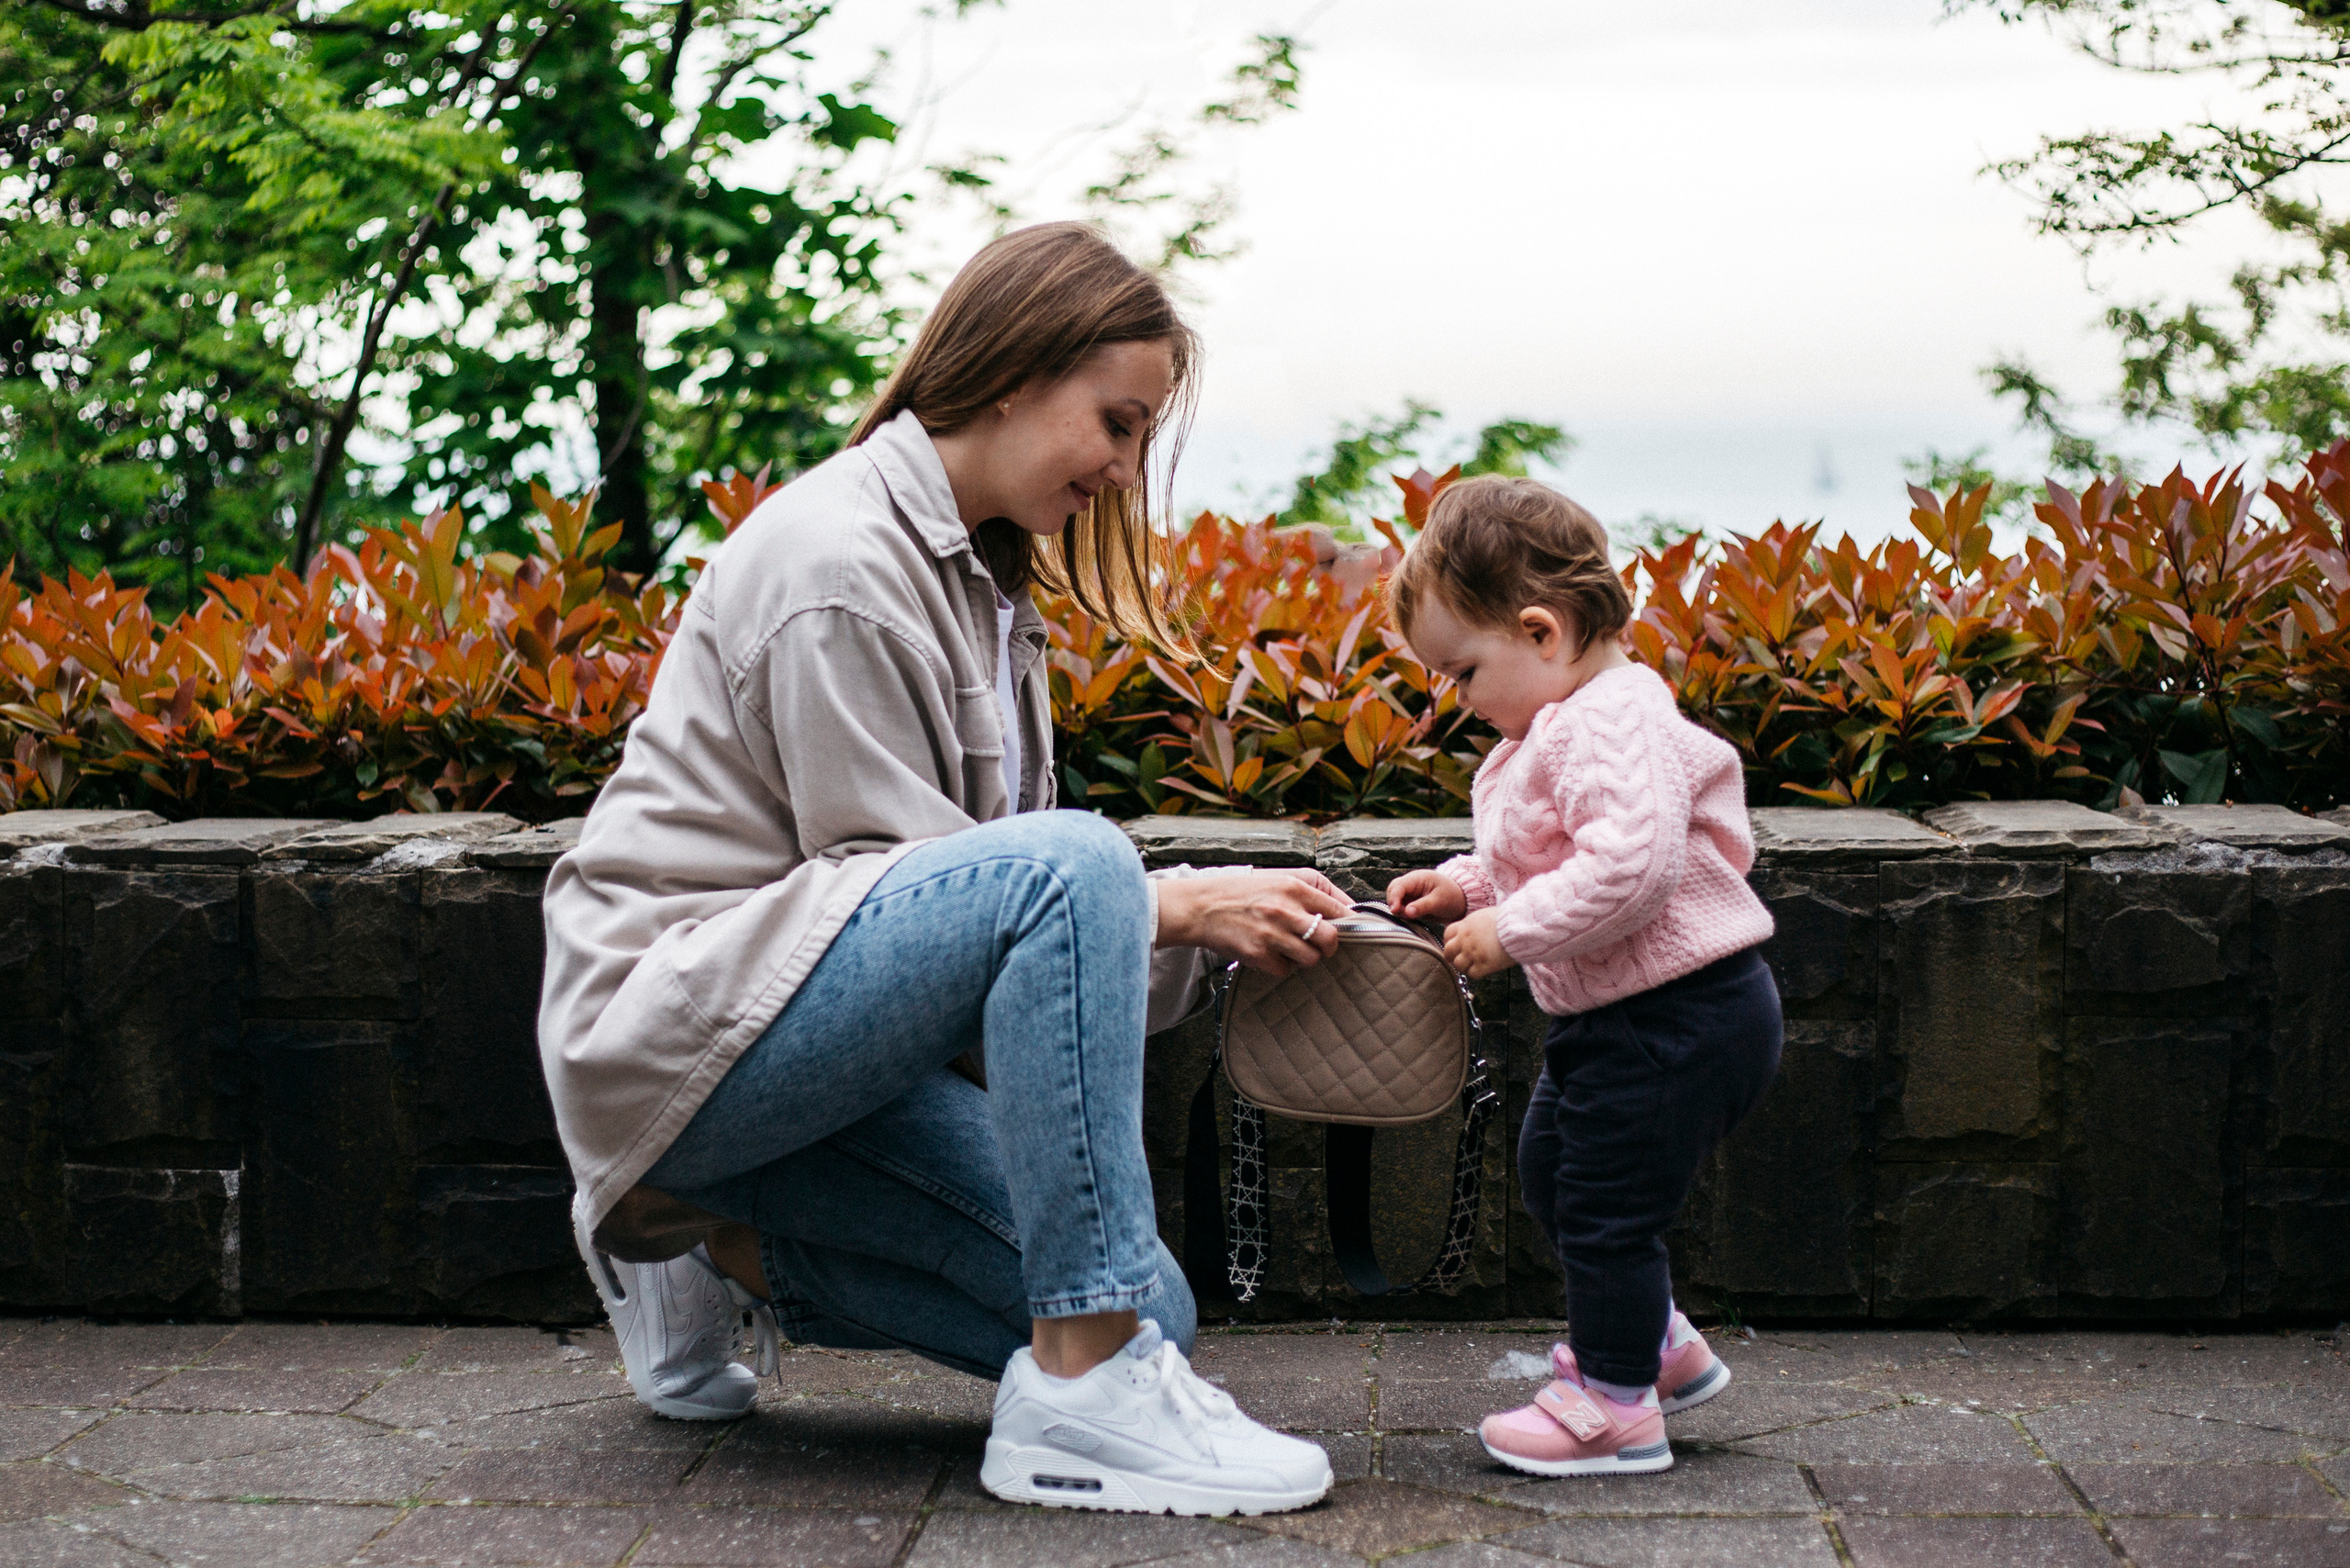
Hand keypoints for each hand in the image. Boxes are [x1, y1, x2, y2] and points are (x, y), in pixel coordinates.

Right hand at [1154, 868, 1350, 977]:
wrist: (1201, 907)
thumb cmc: (1242, 892)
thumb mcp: (1278, 878)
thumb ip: (1312, 889)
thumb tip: (1347, 908)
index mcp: (1294, 886)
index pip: (1338, 909)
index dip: (1347, 923)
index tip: (1347, 930)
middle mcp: (1285, 910)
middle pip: (1331, 939)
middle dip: (1330, 946)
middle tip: (1320, 945)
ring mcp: (1271, 934)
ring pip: (1311, 959)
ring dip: (1305, 958)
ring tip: (1291, 949)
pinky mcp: (1257, 955)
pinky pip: (1286, 971)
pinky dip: (1283, 966)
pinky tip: (1272, 954)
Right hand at [1386, 869, 1466, 924]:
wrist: (1460, 901)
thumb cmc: (1451, 897)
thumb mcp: (1439, 902)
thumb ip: (1422, 906)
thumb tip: (1406, 912)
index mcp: (1417, 878)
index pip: (1398, 886)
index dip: (1394, 898)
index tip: (1395, 910)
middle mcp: (1411, 883)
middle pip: (1392, 891)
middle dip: (1394, 903)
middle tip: (1404, 915)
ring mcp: (1410, 892)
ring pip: (1395, 900)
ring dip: (1398, 909)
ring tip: (1412, 916)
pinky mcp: (1411, 902)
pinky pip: (1401, 907)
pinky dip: (1402, 913)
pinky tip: (1412, 917)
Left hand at [1442, 908, 1512, 978]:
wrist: (1518, 926)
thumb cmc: (1508, 918)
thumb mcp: (1485, 915)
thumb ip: (1475, 924)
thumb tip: (1475, 928)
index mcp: (1465, 925)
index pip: (1447, 934)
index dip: (1451, 941)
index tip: (1456, 945)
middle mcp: (1465, 939)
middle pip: (1448, 952)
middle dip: (1453, 956)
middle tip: (1461, 959)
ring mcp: (1473, 953)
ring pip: (1458, 965)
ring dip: (1464, 966)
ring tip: (1473, 966)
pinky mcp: (1484, 965)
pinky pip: (1472, 974)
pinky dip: (1476, 973)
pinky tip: (1484, 969)